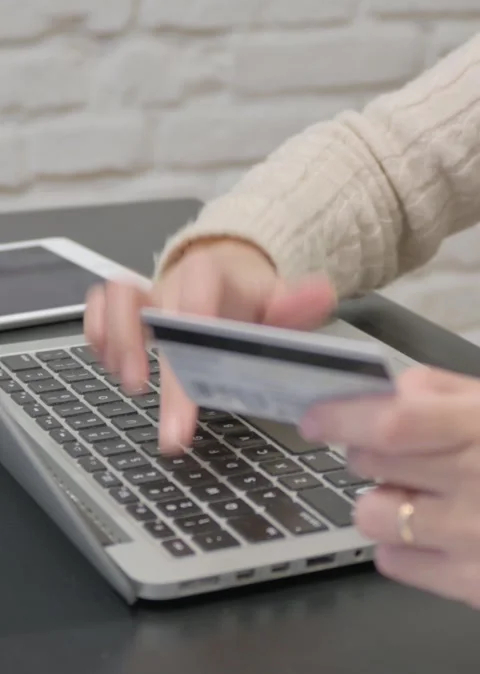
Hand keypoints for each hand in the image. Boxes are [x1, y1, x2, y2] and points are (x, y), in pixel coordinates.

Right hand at [85, 238, 334, 452]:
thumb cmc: (252, 299)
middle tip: (151, 398)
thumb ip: (297, 304)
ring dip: (115, 341)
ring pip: (114, 299)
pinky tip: (113, 367)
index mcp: (213, 275)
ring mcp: (148, 294)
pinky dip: (98, 335)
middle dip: (143, 352)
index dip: (190, 318)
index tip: (191, 363)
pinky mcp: (128, 309)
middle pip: (149, 305)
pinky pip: (98, 309)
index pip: (198, 287)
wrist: (230, 278)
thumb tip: (322, 294)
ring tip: (133, 384)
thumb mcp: (280, 302)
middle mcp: (174, 282)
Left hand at [300, 366, 479, 608]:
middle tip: (384, 450)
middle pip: (372, 466)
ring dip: (380, 501)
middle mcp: (477, 484)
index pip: (393, 423)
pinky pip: (396, 564)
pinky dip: (400, 545)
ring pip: (373, 517)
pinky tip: (432, 532)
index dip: (343, 417)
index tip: (315, 416)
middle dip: (363, 452)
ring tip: (413, 495)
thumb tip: (394, 390)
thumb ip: (448, 390)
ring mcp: (476, 541)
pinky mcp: (477, 587)